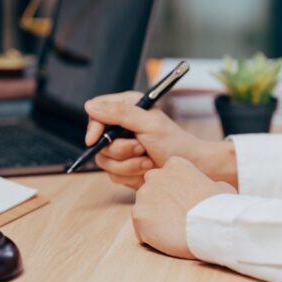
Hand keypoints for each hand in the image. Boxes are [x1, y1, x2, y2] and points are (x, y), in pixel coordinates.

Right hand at [84, 91, 237, 188]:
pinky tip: (147, 170)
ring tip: (148, 162)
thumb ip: (119, 113)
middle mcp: (121, 127)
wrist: (192, 168)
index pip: (96, 112)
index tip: (96, 139)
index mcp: (126, 108)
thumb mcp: (148, 124)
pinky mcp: (123, 167)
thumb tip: (89, 106)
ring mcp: (121, 149)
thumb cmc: (175, 143)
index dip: (93, 127)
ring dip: (128, 164)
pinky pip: (113, 175)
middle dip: (120, 150)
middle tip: (141, 149)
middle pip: (98, 141)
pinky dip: (130, 175)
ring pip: (105, 161)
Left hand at [132, 157, 235, 258]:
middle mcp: (154, 175)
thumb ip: (207, 184)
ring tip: (173, 230)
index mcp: (174, 164)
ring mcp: (144, 195)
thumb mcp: (221, 188)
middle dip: (160, 202)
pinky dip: (149, 234)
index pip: (167, 177)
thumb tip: (211, 188)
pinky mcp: (138, 215)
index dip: (176, 192)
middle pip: (152, 190)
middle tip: (177, 217)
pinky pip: (140, 227)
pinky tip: (165, 238)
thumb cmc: (221, 209)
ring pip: (144, 208)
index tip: (186, 203)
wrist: (213, 229)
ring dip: (154, 218)